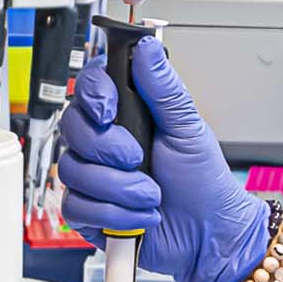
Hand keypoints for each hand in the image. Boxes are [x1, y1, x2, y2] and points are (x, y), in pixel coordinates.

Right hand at [62, 35, 274, 281]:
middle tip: (138, 158)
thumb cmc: (203, 182)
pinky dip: (115, 215)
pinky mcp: (91, 213)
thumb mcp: (188, 129)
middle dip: (108, 148)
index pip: (88, 88)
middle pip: (72, 128)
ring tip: (151, 195)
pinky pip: (77, 208)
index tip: (109, 110)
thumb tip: (147, 47)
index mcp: (127, 115)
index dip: (93, 96)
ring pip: (73, 171)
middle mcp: (105, 143)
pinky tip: (140, 216)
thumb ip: (163, 89)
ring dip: (119, 188)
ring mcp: (95, 178)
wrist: (210, 234)